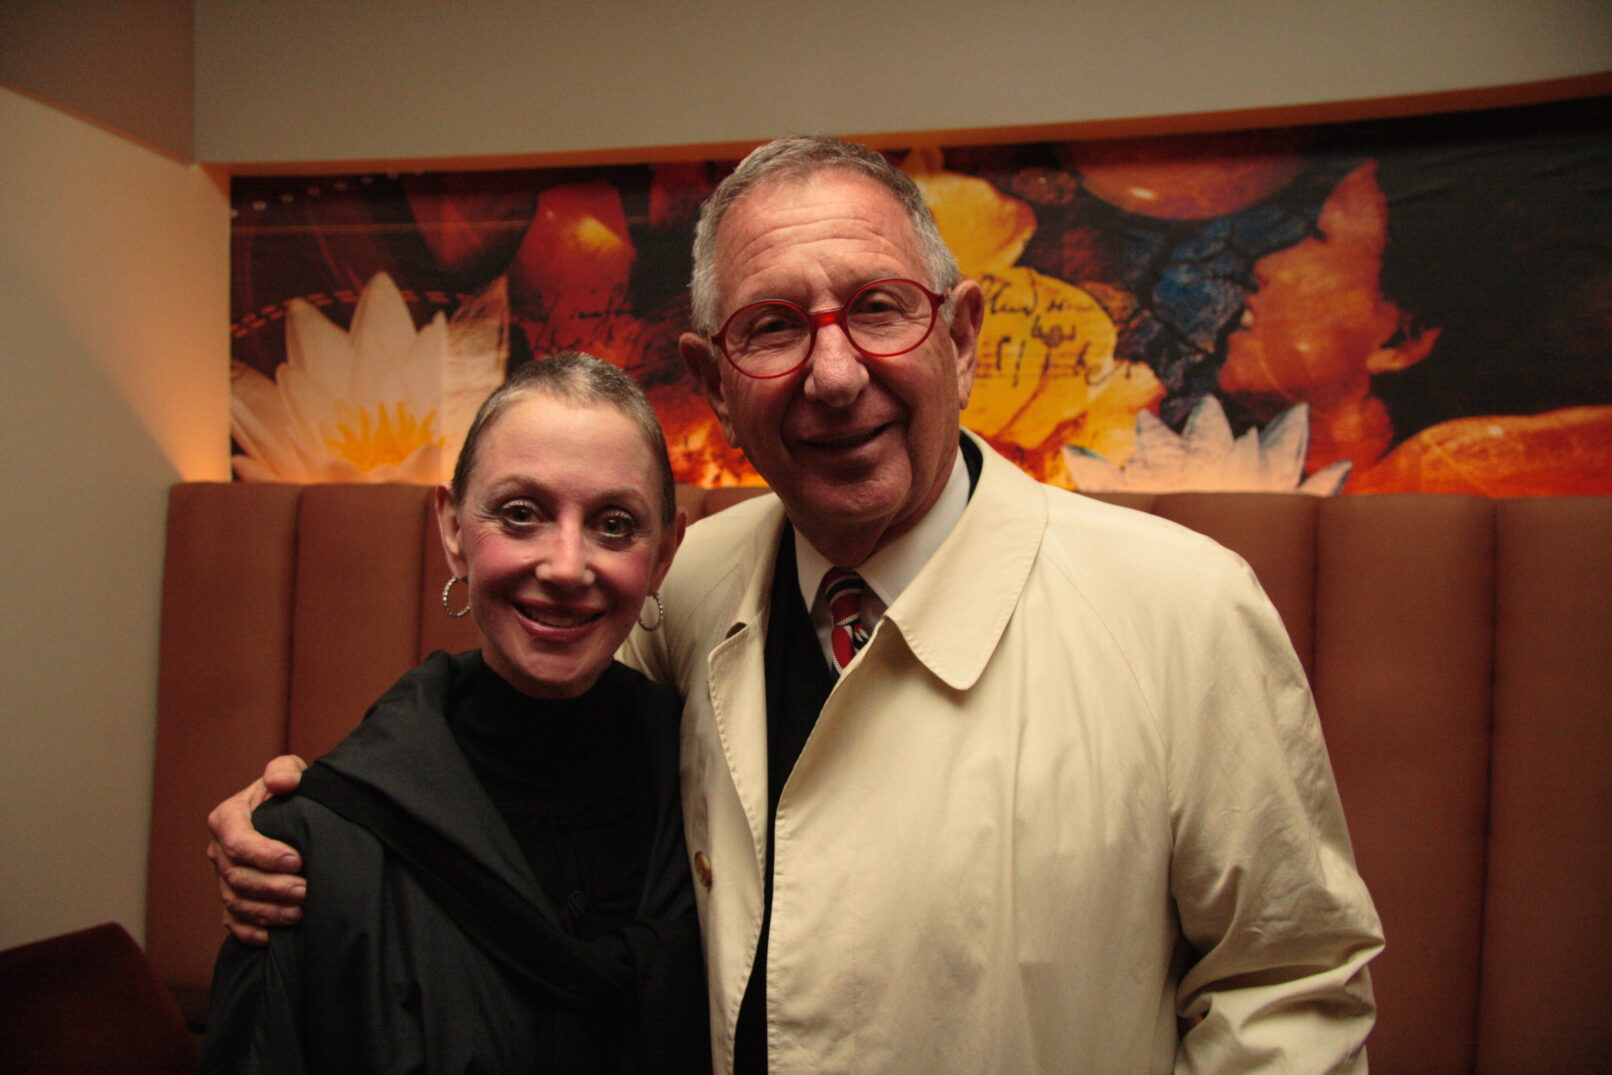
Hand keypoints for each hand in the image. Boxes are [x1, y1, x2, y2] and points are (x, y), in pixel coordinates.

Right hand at [206, 755, 308, 944]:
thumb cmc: (289, 793)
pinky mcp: (232, 900)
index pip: (237, 841)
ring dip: (267, 911)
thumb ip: (284, 771)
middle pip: (237, 876)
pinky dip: (251, 932)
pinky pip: (233, 923)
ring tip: (300, 913)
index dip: (264, 854)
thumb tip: (282, 782)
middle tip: (305, 891)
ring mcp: (223, 879)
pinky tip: (275, 936)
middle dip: (272, 886)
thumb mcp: (288, 772)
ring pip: (236, 902)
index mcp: (227, 818)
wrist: (290, 815)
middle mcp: (219, 851)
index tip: (297, 860)